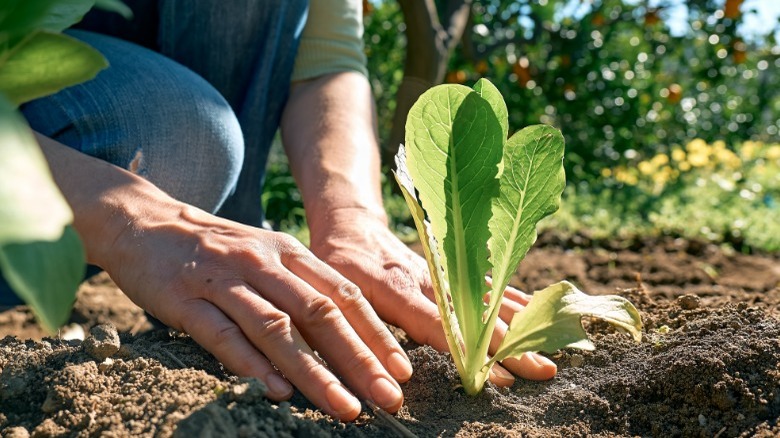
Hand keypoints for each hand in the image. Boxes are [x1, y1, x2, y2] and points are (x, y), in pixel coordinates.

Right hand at [102, 203, 411, 420]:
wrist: (144, 221)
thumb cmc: (216, 248)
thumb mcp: (267, 255)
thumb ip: (302, 288)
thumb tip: (346, 337)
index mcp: (289, 252)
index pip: (344, 294)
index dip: (376, 333)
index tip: (402, 370)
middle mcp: (263, 263)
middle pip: (320, 313)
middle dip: (359, 358)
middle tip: (388, 397)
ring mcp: (223, 279)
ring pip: (277, 328)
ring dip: (313, 371)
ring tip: (343, 406)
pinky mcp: (184, 298)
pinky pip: (221, 334)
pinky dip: (250, 363)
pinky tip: (275, 391)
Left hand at [308, 208, 557, 386]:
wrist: (350, 227)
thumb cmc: (338, 268)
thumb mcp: (338, 296)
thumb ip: (363, 331)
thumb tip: (393, 376)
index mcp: (397, 289)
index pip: (440, 324)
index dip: (470, 349)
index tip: (498, 373)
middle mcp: (429, 279)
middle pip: (476, 316)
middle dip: (511, 344)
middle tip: (542, 370)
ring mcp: (445, 272)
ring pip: (489, 298)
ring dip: (521, 324)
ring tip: (551, 349)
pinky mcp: (452, 268)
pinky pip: (488, 283)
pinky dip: (514, 299)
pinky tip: (538, 313)